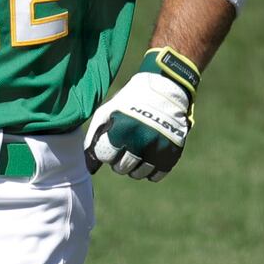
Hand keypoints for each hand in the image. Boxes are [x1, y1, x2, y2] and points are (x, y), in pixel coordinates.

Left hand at [84, 49, 199, 180]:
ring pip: (139, 174)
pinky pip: (157, 175)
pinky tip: (148, 156)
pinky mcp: (173, 152)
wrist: (167, 89)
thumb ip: (94, 138)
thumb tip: (91, 168)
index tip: (111, 142)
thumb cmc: (130, 101)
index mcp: (121, 129)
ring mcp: (158, 148)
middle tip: (125, 147)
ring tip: (136, 151)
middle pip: (121, 168)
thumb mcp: (107, 112)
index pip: (106, 157)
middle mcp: (140, 141)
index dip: (106, 151)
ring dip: (134, 167)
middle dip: (119, 160)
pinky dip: (151, 170)